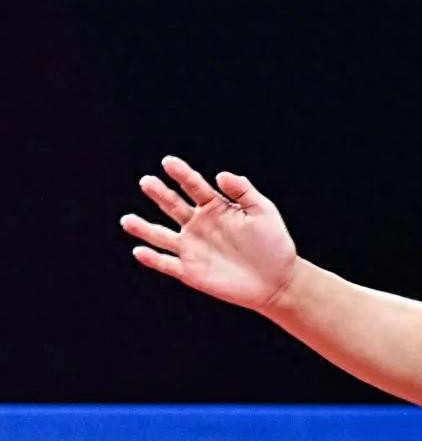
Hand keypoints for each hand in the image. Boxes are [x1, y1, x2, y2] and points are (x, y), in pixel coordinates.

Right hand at [120, 156, 298, 312]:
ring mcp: (193, 248)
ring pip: (161, 236)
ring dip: (144, 228)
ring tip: (127, 219)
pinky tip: (139, 251)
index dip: (182, 174)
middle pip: (174, 206)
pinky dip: (152, 259)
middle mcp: (200, 225)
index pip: (195, 187)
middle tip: (146, 181)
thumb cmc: (273, 242)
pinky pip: (167, 263)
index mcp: (217, 207)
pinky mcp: (191, 272)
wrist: (277, 278)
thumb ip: (243, 191)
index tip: (168, 162)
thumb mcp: (263, 211)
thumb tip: (220, 174)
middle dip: (160, 194)